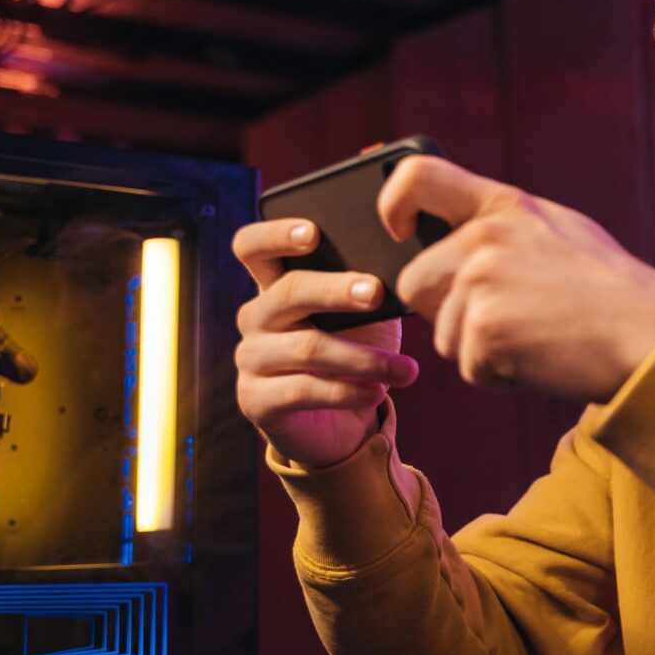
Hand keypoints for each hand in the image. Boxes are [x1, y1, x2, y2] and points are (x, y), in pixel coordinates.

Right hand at [232, 218, 419, 467]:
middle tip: (376, 293)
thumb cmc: (355, 351)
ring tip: (405, 369)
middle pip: (288, 292)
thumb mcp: (365, 316)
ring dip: (364, 358)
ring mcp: (250, 359)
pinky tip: (377, 393)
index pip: (252, 247)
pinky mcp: (255, 400)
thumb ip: (369, 288)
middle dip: (336, 290)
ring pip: (307, 347)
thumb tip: (404, 268)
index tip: (313, 233)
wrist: (342, 421)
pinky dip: (348, 392)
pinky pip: (303, 390)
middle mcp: (255, 317)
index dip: (276, 235)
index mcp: (274, 285)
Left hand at [377, 156, 654, 402]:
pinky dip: (501, 375)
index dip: (392, 203)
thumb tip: (458, 240)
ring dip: (480, 349)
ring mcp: (480, 284)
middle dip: (446, 311)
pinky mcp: (483, 332)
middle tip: (508, 321)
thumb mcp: (558, 232)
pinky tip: (543, 358)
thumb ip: (504, 228)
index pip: (418, 175)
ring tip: (539, 337)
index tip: (397, 230)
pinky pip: (469, 366)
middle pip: (415, 282)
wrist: (650, 334)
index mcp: (503, 205)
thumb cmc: (611, 291)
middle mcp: (483, 238)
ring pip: (443, 334)